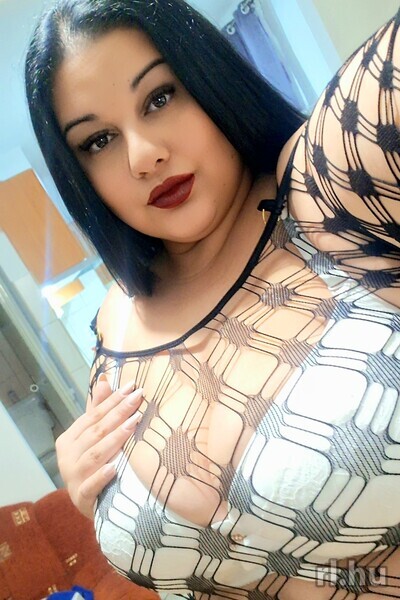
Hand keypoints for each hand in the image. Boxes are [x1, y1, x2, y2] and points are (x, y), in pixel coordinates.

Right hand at [55, 377, 142, 518]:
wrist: (93, 504)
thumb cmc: (95, 465)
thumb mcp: (95, 437)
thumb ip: (98, 409)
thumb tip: (103, 380)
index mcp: (69, 440)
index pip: (93, 416)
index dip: (113, 400)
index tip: (132, 386)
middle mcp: (67, 457)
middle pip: (96, 432)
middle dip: (118, 413)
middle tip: (138, 398)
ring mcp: (73, 478)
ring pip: (94, 455)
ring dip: (114, 439)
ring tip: (132, 424)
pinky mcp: (81, 498)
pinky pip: (90, 486)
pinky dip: (101, 476)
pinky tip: (114, 467)